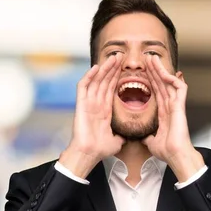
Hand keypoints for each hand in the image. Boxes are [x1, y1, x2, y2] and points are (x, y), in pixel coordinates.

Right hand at [60, 54, 124, 177]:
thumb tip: (129, 136)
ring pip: (96, 80)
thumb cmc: (100, 149)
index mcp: (105, 110)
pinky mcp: (81, 104)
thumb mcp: (117, 140)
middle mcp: (96, 104)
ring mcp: (88, 103)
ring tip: (113, 57)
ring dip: (104, 68)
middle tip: (121, 56)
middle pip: (105, 81)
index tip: (125, 68)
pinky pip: (83, 87)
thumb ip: (122, 134)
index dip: (117, 77)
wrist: (90, 154)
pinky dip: (89, 76)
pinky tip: (96, 67)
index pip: (112, 89)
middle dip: (113, 68)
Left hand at [143, 55, 203, 180]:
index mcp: (164, 112)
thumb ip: (148, 136)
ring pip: (169, 82)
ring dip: (161, 70)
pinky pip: (179, 88)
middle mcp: (170, 106)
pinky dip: (173, 79)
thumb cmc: (167, 151)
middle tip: (147, 57)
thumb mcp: (152, 142)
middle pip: (162, 83)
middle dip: (155, 70)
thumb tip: (144, 137)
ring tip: (153, 59)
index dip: (150, 80)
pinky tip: (165, 72)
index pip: (156, 91)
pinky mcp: (180, 107)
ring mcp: (176, 105)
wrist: (175, 156)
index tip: (143, 70)